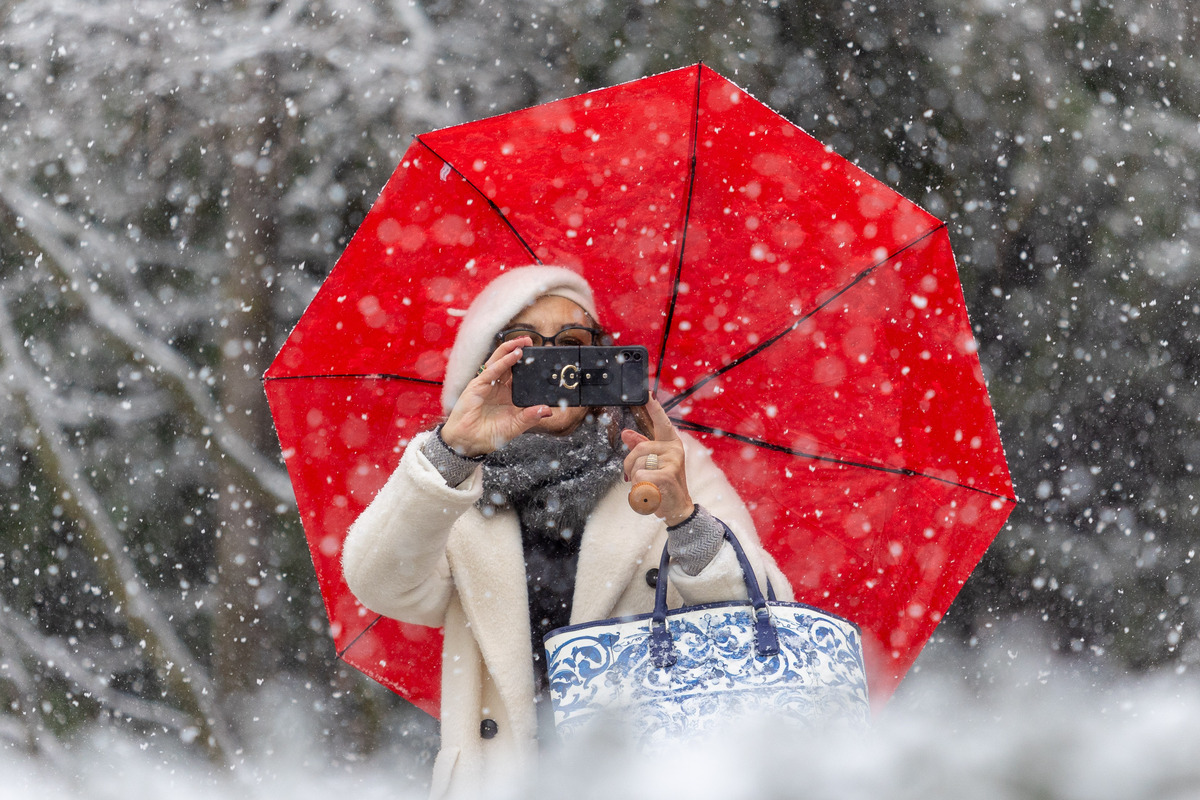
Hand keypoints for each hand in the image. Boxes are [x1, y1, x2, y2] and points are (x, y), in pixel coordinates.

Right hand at [439, 337, 552, 456]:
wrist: (467, 443)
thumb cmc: (489, 435)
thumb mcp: (515, 426)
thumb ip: (530, 417)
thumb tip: (548, 410)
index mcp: (508, 396)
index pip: (520, 376)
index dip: (528, 366)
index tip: (542, 357)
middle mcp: (498, 387)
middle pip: (510, 364)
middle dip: (520, 351)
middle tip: (532, 342)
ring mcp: (487, 385)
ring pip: (500, 362)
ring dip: (511, 349)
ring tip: (524, 342)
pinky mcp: (477, 386)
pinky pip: (492, 371)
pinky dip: (504, 362)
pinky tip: (514, 355)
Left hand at [621, 397, 694, 525]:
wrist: (677, 508)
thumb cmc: (664, 485)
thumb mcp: (652, 464)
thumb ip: (640, 447)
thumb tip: (625, 433)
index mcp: (671, 443)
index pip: (662, 422)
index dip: (654, 408)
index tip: (648, 393)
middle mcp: (674, 449)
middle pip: (639, 448)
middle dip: (629, 465)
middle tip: (634, 478)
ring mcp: (673, 461)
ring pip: (637, 464)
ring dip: (635, 480)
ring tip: (648, 487)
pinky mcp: (668, 474)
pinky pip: (640, 476)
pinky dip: (639, 488)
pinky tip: (651, 492)